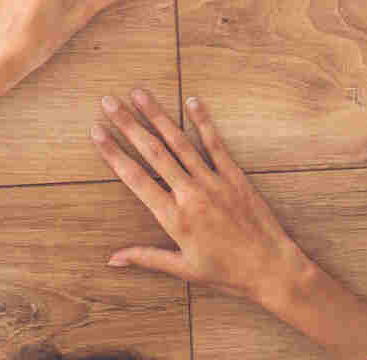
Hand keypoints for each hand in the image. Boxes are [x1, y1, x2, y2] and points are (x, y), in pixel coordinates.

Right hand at [92, 91, 366, 358]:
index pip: (135, 178)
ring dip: (157, 116)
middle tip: (109, 102)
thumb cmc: (226, 273)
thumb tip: (112, 259)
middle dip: (129, 125)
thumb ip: (146, 257)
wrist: (270, 267)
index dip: (114, 154)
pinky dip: (202, 121)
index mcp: (173, 218)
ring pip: (179, 142)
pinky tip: (191, 101)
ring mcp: (212, 182)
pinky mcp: (234, 176)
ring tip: (139, 93)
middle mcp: (190, 194)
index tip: (97, 133)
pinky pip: (215, 144)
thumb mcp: (182, 269)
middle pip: (153, 152)